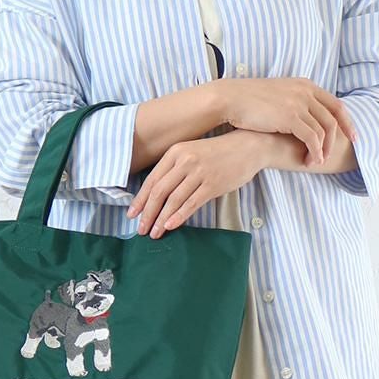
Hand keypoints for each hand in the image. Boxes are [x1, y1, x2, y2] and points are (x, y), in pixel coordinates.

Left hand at [126, 131, 263, 239]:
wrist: (247, 146)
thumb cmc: (217, 152)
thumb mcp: (191, 152)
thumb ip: (175, 169)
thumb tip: (157, 195)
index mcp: (175, 152)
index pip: (152, 180)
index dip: (140, 199)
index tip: (132, 214)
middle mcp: (184, 161)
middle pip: (159, 192)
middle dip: (147, 213)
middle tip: (141, 229)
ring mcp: (199, 172)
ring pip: (173, 200)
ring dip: (161, 219)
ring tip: (155, 233)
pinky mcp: (212, 184)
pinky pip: (191, 203)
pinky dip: (179, 216)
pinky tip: (170, 226)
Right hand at [219, 77, 357, 166]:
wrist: (231, 98)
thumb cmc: (251, 100)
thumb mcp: (280, 94)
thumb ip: (296, 100)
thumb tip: (306, 115)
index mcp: (305, 85)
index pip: (336, 104)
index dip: (346, 122)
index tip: (352, 136)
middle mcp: (306, 91)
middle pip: (334, 117)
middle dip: (340, 138)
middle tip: (340, 153)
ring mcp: (299, 103)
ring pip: (324, 130)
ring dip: (324, 149)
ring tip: (317, 161)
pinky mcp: (290, 117)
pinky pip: (312, 138)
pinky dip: (315, 151)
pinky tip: (311, 160)